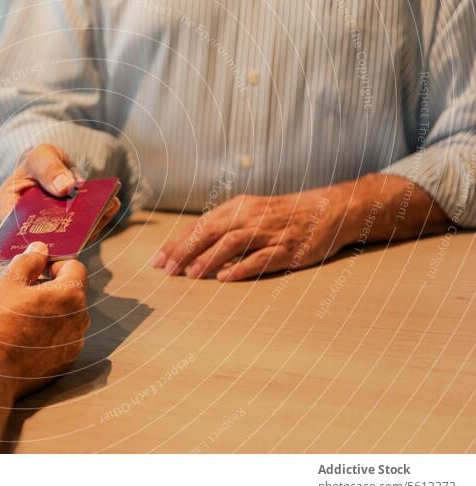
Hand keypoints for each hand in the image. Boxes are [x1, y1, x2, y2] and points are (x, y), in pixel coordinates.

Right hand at [0, 143, 120, 238]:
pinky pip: (85, 231)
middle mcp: (26, 227)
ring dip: (88, 226)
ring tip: (104, 206)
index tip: (49, 231)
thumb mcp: (40, 156)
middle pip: (43, 238)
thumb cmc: (39, 162)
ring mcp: (50, 234)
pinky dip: (99, 219)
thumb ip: (48, 168)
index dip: (28, 236)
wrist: (54, 167)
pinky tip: (112, 204)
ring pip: (68, 239)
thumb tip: (65, 187)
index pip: (12, 231)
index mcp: (7, 208)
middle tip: (84, 221)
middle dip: (65, 232)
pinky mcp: (70, 234)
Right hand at [0, 241, 89, 397]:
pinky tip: (23, 340)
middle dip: (50, 289)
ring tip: (19, 319)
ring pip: (66, 317)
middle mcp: (80, 320)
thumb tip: (40, 250)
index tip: (35, 271)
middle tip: (21, 295)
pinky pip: (61, 340)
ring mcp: (74, 344)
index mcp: (70, 295)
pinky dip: (47, 336)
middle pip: (71, 292)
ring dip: (49, 313)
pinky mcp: (65, 363)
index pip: (74, 266)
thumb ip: (28, 261)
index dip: (54, 264)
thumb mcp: (7, 283)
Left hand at [153, 188, 351, 281]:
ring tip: (190, 274)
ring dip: (209, 259)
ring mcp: (270, 232)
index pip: (200, 225)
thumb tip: (191, 248)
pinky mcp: (288, 248)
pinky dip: (242, 268)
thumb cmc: (283, 215)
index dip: (177, 242)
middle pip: (211, 231)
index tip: (157, 259)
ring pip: (233, 243)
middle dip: (185, 250)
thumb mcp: (250, 212)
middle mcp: (250, 217)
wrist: (329, 209)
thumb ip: (224, 227)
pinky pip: (262, 258)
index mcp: (237, 207)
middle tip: (166, 269)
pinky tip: (225, 278)